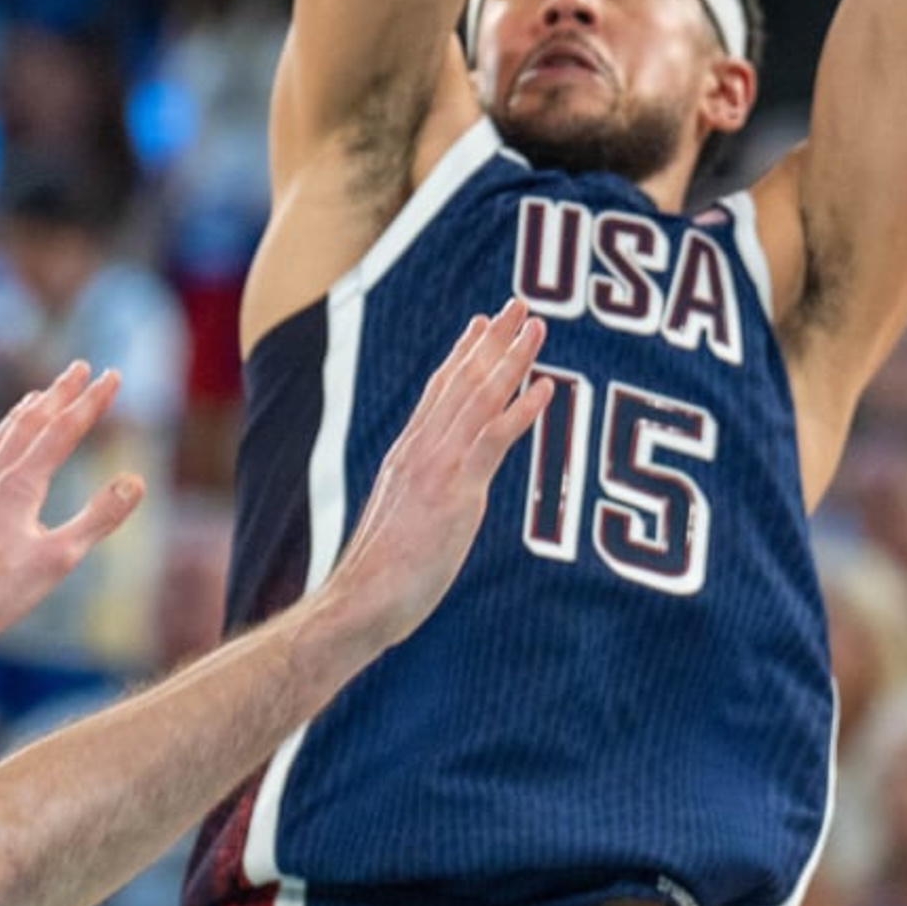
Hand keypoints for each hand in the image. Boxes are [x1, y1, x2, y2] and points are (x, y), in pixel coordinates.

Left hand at [0, 362, 150, 654]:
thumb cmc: (0, 593)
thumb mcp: (60, 559)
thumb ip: (98, 518)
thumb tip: (135, 481)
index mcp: (19, 485)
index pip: (62, 431)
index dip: (90, 402)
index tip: (112, 376)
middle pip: (29, 423)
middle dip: (58, 394)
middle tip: (79, 367)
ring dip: (24, 413)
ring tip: (38, 396)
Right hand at [319, 303, 552, 650]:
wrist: (359, 602)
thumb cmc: (380, 578)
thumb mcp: (402, 525)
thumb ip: (420, 500)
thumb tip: (433, 500)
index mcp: (407, 456)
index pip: (438, 393)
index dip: (463, 355)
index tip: (481, 324)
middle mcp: (420, 450)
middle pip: (462, 382)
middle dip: (493, 340)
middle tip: (519, 304)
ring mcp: (437, 467)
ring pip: (479, 399)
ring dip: (512, 359)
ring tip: (537, 326)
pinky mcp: (455, 491)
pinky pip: (493, 440)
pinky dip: (522, 409)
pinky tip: (546, 386)